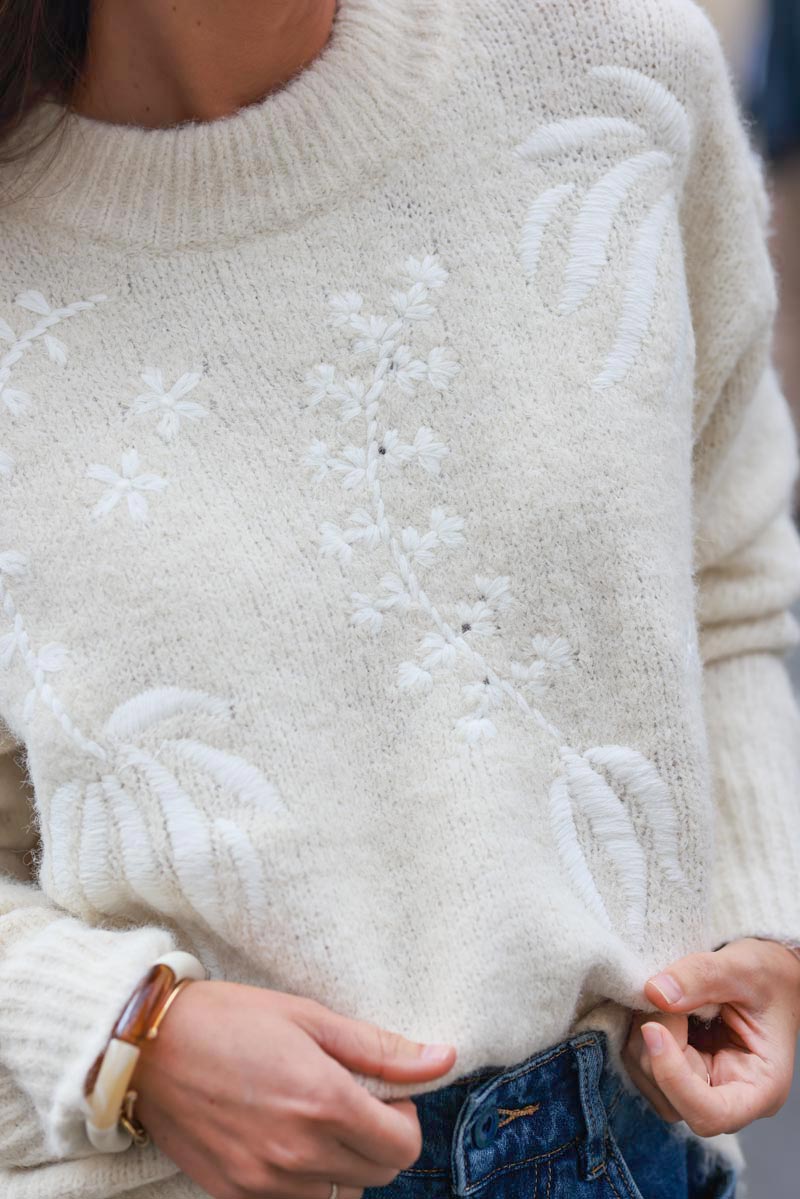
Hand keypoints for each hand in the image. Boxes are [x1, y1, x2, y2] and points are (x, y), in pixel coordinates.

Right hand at [132, 980, 456, 1198]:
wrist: (147, 1049)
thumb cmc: (230, 1019)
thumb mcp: (310, 1018)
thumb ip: (380, 1049)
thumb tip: (444, 1058)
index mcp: (323, 1103)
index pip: (404, 1146)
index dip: (407, 1119)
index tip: (386, 1093)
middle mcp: (299, 1153)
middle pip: (379, 1175)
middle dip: (380, 1139)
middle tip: (353, 1100)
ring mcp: (265, 1182)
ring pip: (341, 1196)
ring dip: (344, 1163)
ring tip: (316, 1118)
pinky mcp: (236, 1196)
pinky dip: (306, 1181)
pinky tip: (286, 1139)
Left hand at [622, 938, 799, 1135]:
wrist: (767, 974)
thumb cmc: (767, 976)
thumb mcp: (742, 968)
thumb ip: (701, 977)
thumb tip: (654, 993)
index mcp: (760, 1087)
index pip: (710, 1114)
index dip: (673, 1079)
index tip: (654, 1029)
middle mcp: (730, 1096)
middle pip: (675, 1101)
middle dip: (655, 1049)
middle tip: (662, 998)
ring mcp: (702, 1086)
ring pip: (652, 1085)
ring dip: (642, 1041)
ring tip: (662, 999)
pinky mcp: (680, 1069)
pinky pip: (644, 1066)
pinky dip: (638, 1036)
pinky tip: (654, 1008)